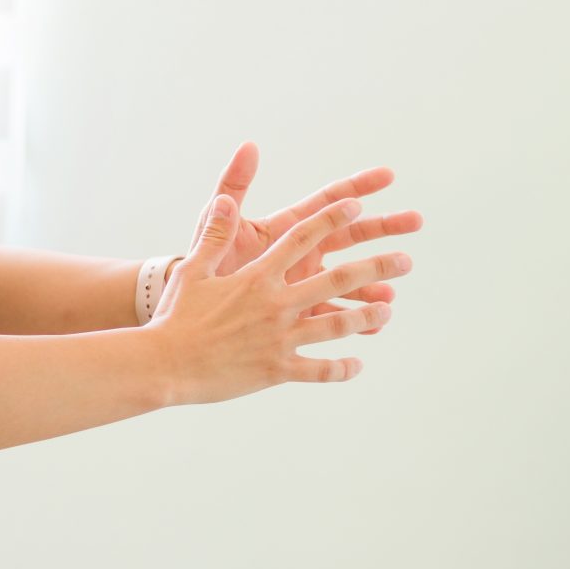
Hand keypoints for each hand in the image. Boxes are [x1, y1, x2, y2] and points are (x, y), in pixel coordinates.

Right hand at [152, 194, 413, 404]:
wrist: (164, 364)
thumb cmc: (176, 316)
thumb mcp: (194, 269)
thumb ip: (216, 233)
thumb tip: (227, 199)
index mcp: (258, 276)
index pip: (303, 238)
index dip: (332, 219)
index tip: (359, 205)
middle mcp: (276, 303)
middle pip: (338, 278)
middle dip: (376, 266)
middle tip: (405, 260)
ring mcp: (280, 338)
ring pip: (337, 324)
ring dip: (367, 315)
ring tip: (388, 309)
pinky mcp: (276, 369)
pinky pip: (318, 369)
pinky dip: (340, 368)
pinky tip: (357, 365)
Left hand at [182, 143, 422, 329]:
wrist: (192, 308)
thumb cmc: (205, 263)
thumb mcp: (215, 225)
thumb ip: (233, 188)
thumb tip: (247, 147)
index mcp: (287, 228)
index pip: (327, 202)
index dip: (357, 186)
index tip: (388, 174)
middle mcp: (302, 253)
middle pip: (350, 235)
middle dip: (383, 227)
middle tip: (416, 221)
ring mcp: (305, 283)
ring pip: (348, 278)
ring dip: (373, 280)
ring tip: (395, 285)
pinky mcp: (300, 312)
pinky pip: (333, 314)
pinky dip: (354, 318)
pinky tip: (375, 324)